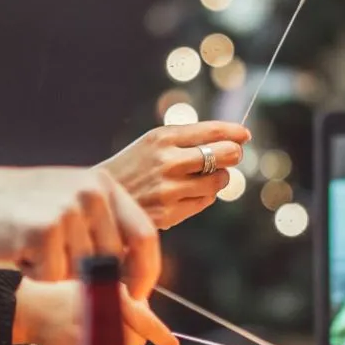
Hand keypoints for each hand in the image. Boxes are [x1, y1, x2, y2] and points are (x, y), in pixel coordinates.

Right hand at [0, 167, 158, 290]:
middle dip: (95, 282)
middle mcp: (91, 192)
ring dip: (57, 274)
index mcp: (103, 184)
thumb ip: (101, 233)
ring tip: (31, 249)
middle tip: (59, 272)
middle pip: (115, 261)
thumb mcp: (67, 204)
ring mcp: (68, 209)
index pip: (146, 236)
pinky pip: (55, 277)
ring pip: (83, 273)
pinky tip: (18, 251)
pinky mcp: (44, 230)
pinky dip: (36, 275)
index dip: (144, 273)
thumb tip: (137, 285)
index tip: (137, 296)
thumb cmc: (14, 209)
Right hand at [11, 277, 178, 344]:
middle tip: (114, 321)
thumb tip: (147, 317)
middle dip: (132, 334)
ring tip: (99, 328)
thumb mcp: (98, 287)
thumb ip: (123, 302)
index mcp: (112, 297)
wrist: (34, 308)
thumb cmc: (67, 294)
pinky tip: (90, 340)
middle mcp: (105, 319)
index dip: (160, 333)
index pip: (143, 319)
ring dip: (117, 343)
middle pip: (136, 339)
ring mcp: (93, 339)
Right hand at [102, 121, 249, 228]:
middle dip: (233, 154)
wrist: (100, 199)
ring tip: (203, 177)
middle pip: (225, 155)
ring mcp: (169, 189)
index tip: (244, 135)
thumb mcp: (153, 143)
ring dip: (218, 178)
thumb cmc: (134, 166)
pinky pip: (205, 202)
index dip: (235, 133)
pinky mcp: (169, 213)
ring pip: (219, 181)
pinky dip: (204, 197)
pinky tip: (189, 193)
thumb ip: (189, 139)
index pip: (212, 131)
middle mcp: (167, 161)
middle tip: (231, 156)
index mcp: (163, 137)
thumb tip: (235, 139)